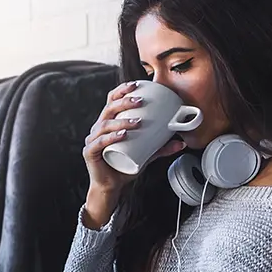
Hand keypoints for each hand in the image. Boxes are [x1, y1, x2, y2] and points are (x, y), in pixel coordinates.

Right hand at [82, 81, 185, 226]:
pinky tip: (122, 135)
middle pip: (108, 109)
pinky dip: (110, 138)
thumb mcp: (146, 155)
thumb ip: (161, 148)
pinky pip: (99, 142)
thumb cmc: (123, 167)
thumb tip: (181, 142)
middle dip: (124, 102)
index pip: (111, 101)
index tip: (136, 84)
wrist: (111, 187)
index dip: (121, 90)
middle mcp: (98, 129)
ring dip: (121, 121)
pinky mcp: (89, 153)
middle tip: (140, 102)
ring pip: (105, 125)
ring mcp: (92, 140)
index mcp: (108, 123)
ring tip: (137, 122)